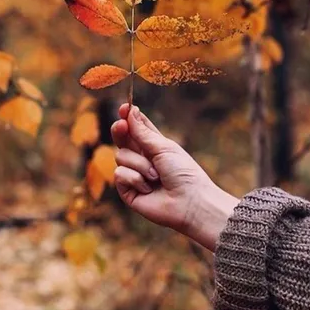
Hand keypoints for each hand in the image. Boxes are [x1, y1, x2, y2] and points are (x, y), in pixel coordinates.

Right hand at [111, 104, 238, 250]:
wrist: (189, 202)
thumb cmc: (182, 172)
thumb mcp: (163, 147)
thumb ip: (142, 132)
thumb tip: (130, 111)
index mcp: (153, 145)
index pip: (136, 127)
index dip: (128, 117)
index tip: (125, 107)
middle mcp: (142, 158)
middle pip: (122, 138)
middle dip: (120, 130)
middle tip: (121, 125)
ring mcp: (133, 174)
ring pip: (120, 156)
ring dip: (139, 164)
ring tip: (156, 176)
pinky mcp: (127, 190)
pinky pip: (119, 174)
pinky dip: (135, 179)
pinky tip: (149, 188)